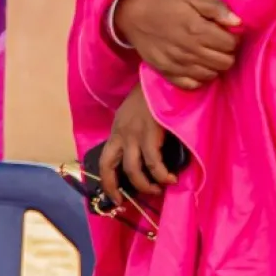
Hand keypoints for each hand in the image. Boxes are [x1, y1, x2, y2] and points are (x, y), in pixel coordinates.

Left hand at [100, 84, 174, 201]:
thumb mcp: (137, 114)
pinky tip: (170, 178)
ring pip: (134, 169)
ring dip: (147, 184)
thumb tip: (144, 155)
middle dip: (117, 188)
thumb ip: (136, 132)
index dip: (107, 182)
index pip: (105, 161)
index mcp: (117, 130)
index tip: (115, 196)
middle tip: (130, 200)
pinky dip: (161, 174)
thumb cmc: (156, 94)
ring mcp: (135, 133)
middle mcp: (121, 133)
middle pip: (111, 168)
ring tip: (160, 188)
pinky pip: (153, 161)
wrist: (166, 75)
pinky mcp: (151, 132)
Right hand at [113, 0, 240, 89]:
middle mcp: (189, 50)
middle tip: (220, 46)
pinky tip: (197, 67)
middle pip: (224, 62)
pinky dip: (198, 79)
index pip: (231, 44)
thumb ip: (216, 8)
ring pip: (210, 75)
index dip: (234, 39)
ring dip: (214, 66)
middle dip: (227, 54)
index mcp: (198, 30)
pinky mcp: (167, 73)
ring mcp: (178, 64)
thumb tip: (237, 22)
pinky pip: (191, 85)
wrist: (134, 16)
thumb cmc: (167, 4)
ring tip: (209, 55)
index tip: (228, 34)